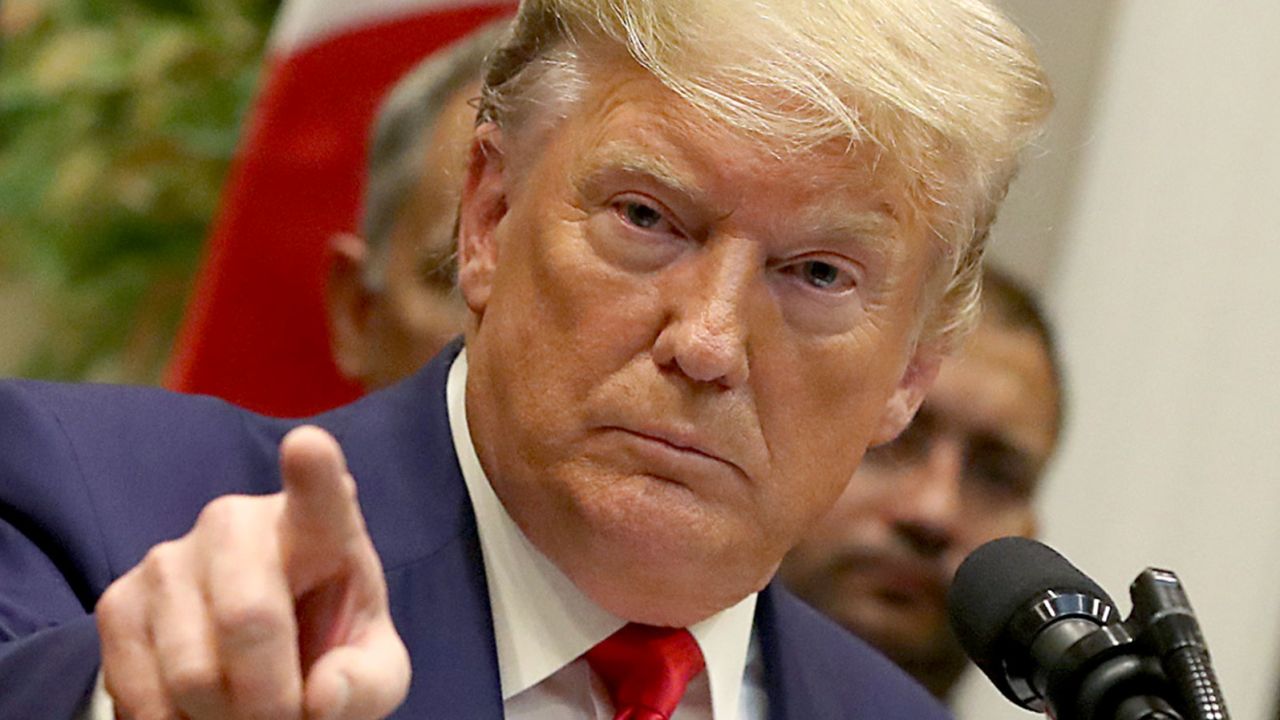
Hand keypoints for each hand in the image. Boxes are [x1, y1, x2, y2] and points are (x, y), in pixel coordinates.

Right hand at [96, 426, 410, 719]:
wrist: (258, 666)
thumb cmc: (329, 653)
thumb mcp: (372, 673)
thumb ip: (365, 683)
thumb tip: (322, 697)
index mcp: (321, 526)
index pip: (318, 492)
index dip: (313, 470)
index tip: (309, 446)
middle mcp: (239, 522)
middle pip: (249, 617)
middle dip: (270, 699)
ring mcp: (171, 555)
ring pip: (192, 671)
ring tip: (246, 716)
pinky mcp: (119, 600)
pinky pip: (140, 690)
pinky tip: (200, 713)